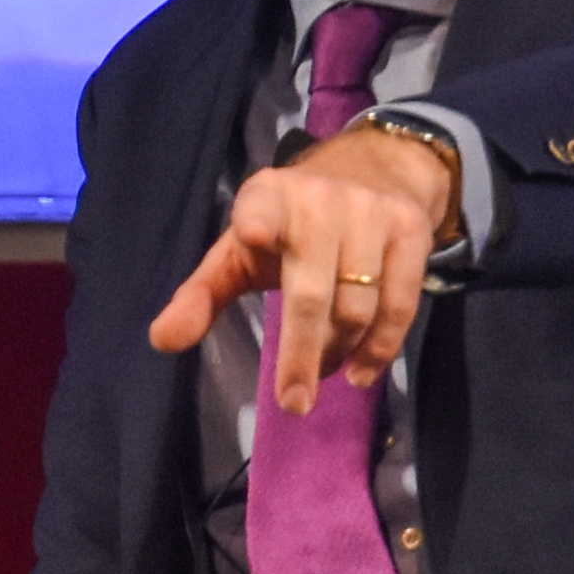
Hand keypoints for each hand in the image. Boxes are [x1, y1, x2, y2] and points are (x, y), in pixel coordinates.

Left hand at [146, 124, 459, 415]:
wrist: (374, 168)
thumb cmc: (289, 223)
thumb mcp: (239, 249)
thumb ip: (201, 295)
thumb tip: (161, 341)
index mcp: (267, 198)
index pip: (259, 209)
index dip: (255, 222)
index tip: (249, 236)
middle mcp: (321, 201)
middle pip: (311, 292)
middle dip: (301, 354)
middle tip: (294, 404)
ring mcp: (371, 214)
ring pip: (357, 305)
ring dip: (338, 352)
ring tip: (322, 374)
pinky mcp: (411, 230)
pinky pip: (399, 303)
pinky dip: (381, 347)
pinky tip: (361, 372)